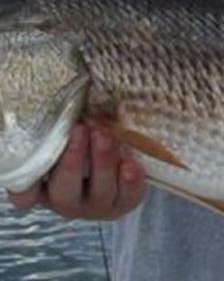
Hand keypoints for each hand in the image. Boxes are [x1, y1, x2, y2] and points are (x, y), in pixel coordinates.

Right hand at [8, 123, 145, 220]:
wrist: (120, 151)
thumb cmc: (85, 133)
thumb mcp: (70, 126)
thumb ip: (64, 119)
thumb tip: (64, 87)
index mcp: (44, 184)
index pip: (25, 194)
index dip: (27, 184)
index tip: (37, 156)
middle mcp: (67, 197)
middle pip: (64, 189)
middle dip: (73, 160)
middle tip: (81, 130)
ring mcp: (95, 204)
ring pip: (98, 193)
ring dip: (102, 162)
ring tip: (106, 136)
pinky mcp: (123, 203)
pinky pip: (127, 197)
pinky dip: (130, 181)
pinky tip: (130, 164)